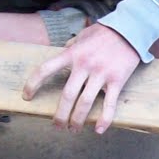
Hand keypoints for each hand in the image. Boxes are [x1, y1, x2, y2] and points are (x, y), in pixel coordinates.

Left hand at [23, 23, 140, 133]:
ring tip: (74, 129)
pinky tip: (99, 130)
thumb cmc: (105, 32)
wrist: (131, 29)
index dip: (33, 85)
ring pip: (85, 103)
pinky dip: (104, 119)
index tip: (27, 97)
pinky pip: (109, 104)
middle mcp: (84, 65)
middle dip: (60, 115)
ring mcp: (101, 74)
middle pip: (67, 95)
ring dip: (78, 120)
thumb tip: (63, 51)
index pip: (45, 70)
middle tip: (57, 126)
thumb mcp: (83, 35)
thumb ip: (71, 46)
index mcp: (72, 54)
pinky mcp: (117, 80)